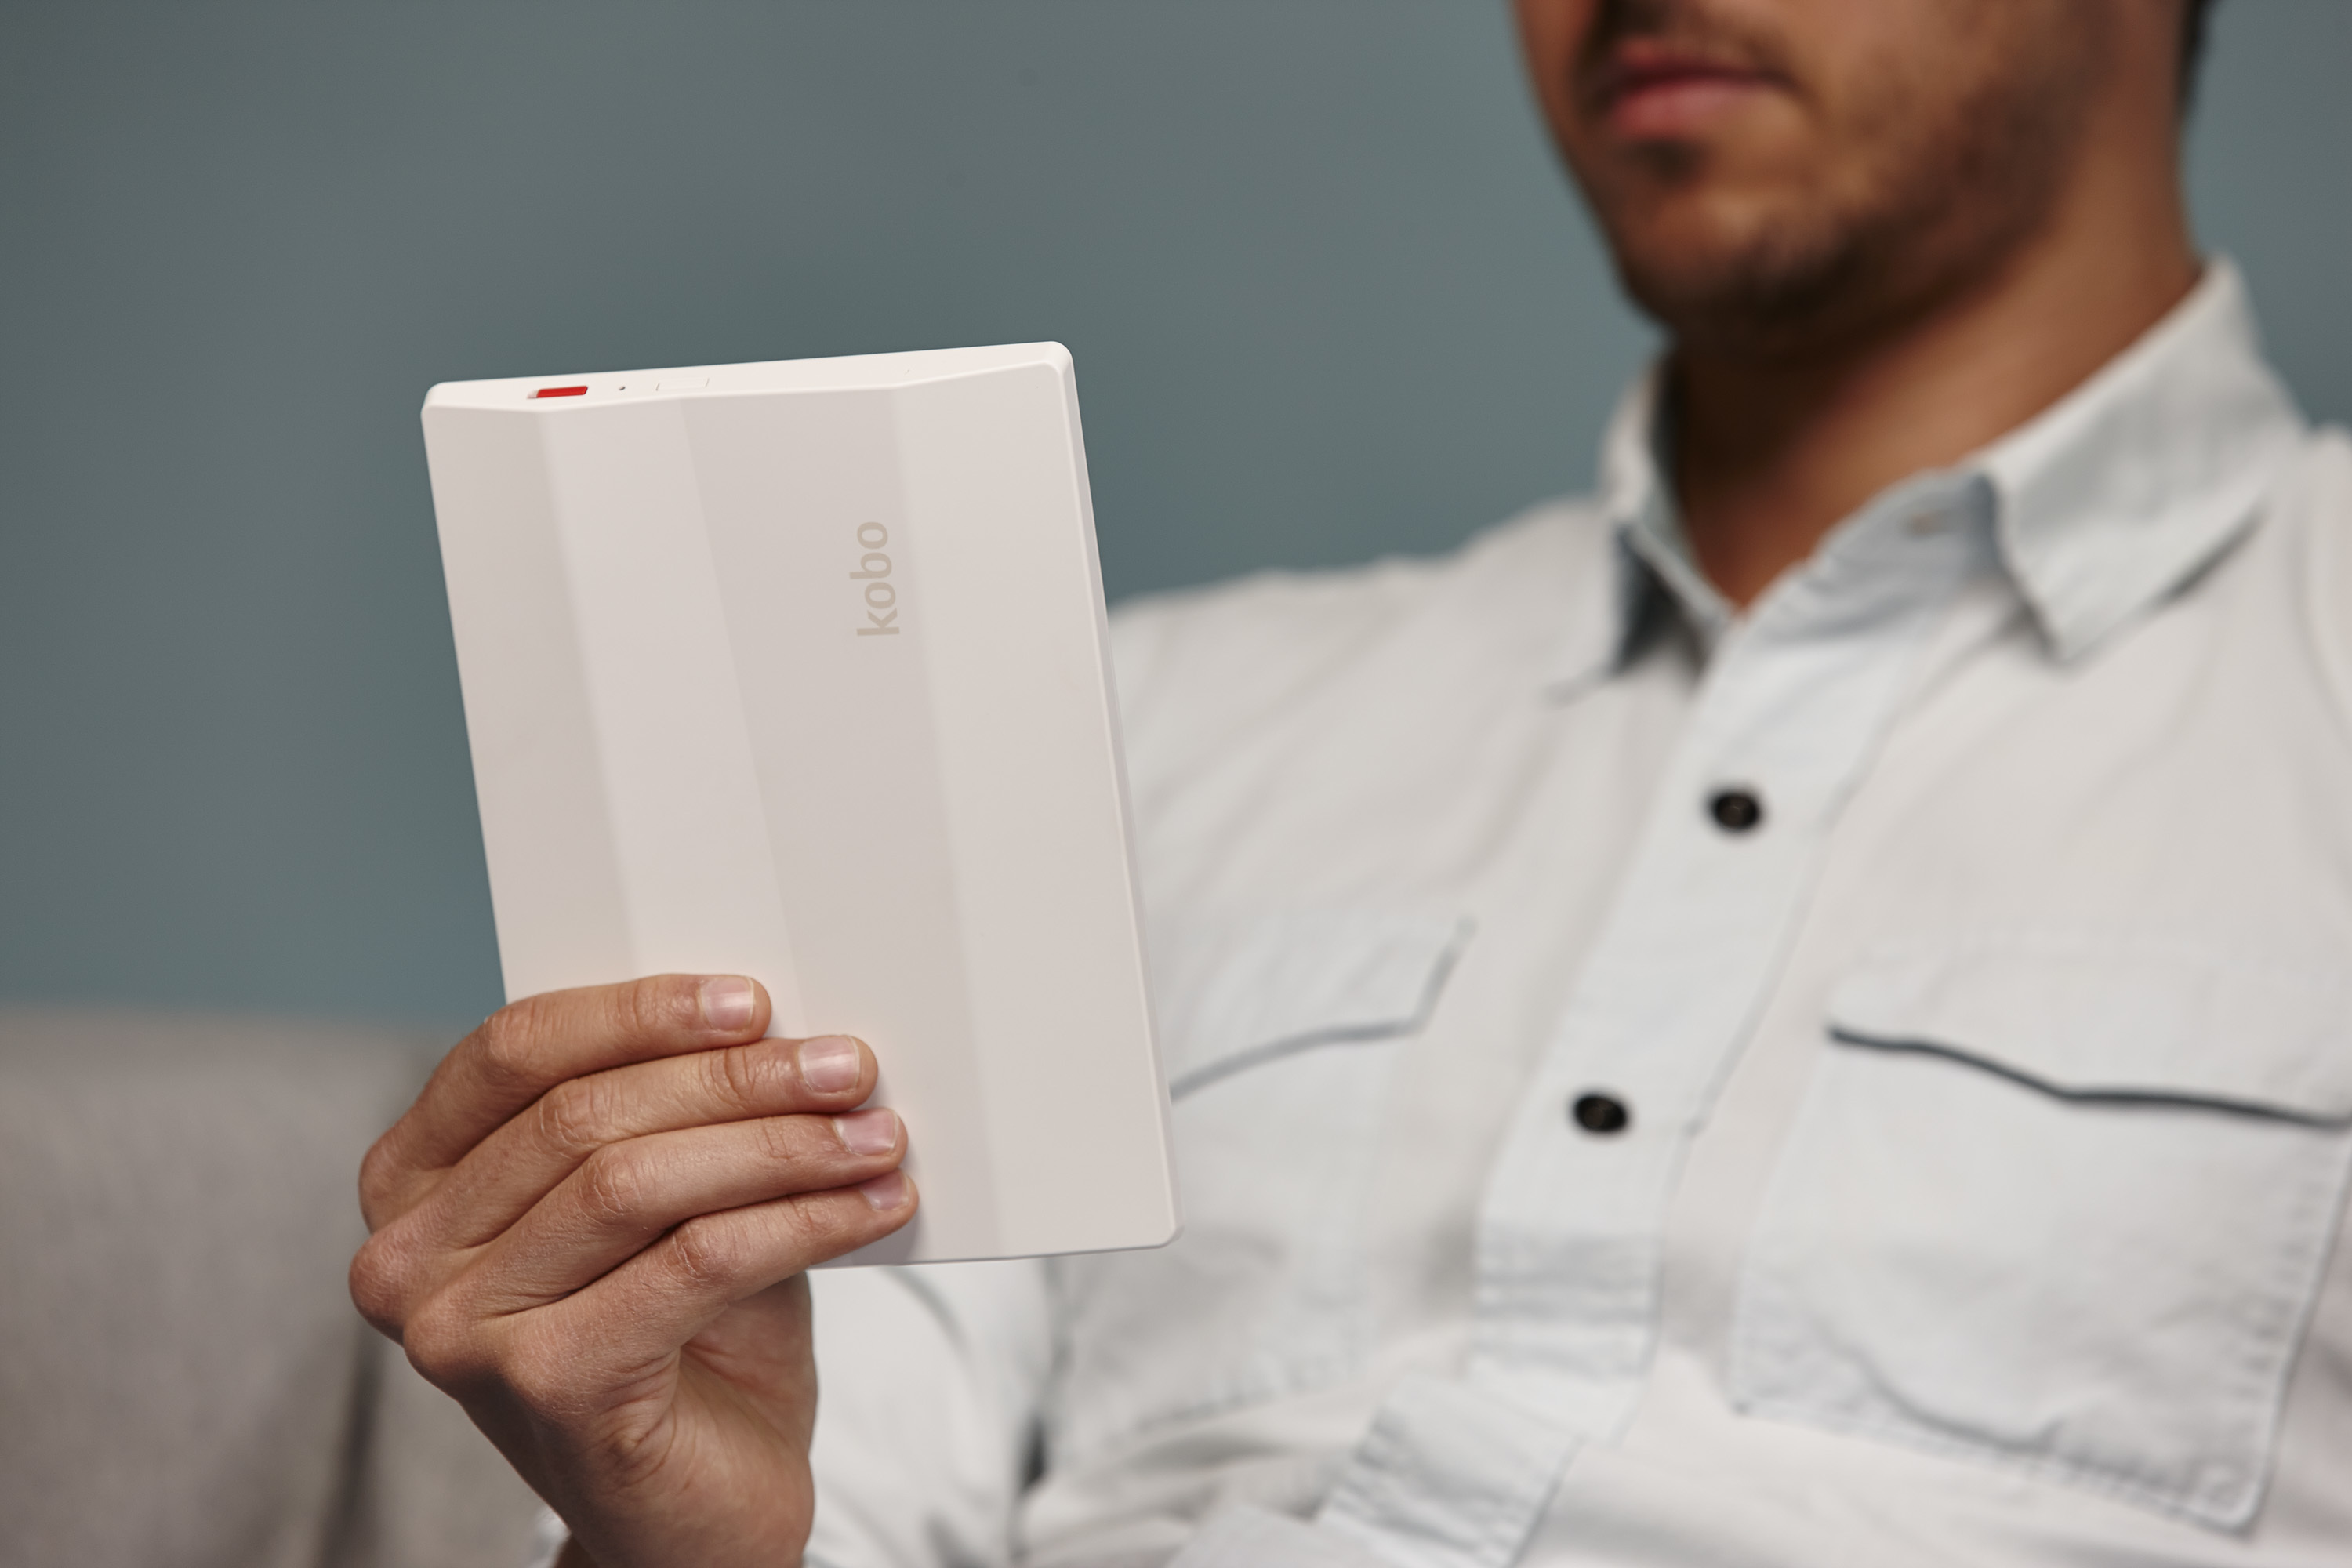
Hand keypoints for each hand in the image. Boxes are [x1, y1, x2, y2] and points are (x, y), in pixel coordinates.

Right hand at [350, 974, 915, 1567]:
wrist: (698, 1513)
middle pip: (583, 1117)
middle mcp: (408, 1259)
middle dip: (734, 1080)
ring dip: (782, 1146)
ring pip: (638, 1183)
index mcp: (415, 1184)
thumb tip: (775, 1022)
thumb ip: (676, 1115)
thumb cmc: (684, 1343)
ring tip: (876, 1134)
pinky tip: (873, 1205)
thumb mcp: (666, 1204)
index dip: (638, 1013)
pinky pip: (695, 1261)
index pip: (513, 1052)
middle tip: (848, 1066)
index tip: (753, 1001)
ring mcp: (461, 1331)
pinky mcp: (546, 1385)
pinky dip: (802, 1220)